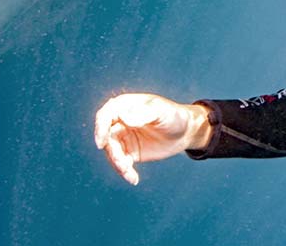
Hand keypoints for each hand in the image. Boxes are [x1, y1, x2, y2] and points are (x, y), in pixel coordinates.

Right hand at [94, 92, 211, 184]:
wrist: (185, 132)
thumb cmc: (174, 116)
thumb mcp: (162, 112)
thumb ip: (144, 113)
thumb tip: (124, 117)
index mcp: (125, 106)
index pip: (106, 115)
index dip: (100, 127)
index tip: (101, 143)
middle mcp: (121, 121)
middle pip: (106, 137)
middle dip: (112, 152)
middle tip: (123, 164)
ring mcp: (124, 137)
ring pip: (112, 152)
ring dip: (118, 164)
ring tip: (130, 174)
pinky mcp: (130, 152)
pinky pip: (121, 163)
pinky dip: (125, 172)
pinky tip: (133, 179)